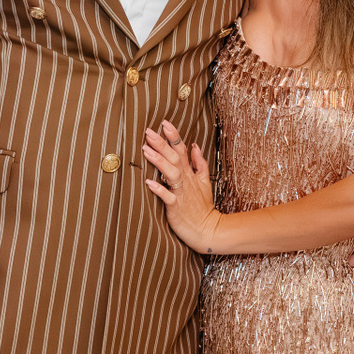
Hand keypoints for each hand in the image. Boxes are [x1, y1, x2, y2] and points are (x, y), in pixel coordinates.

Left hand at [144, 121, 221, 252]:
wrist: (208, 230)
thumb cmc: (203, 208)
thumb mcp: (204, 182)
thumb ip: (199, 163)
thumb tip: (194, 145)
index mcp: (190, 174)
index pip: (182, 150)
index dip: (174, 136)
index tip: (164, 123)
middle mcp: (186, 180)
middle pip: (174, 157)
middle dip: (162, 143)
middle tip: (149, 131)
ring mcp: (182, 193)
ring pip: (171, 173)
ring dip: (159, 161)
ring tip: (145, 150)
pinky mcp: (177, 207)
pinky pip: (167, 197)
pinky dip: (159, 189)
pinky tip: (148, 182)